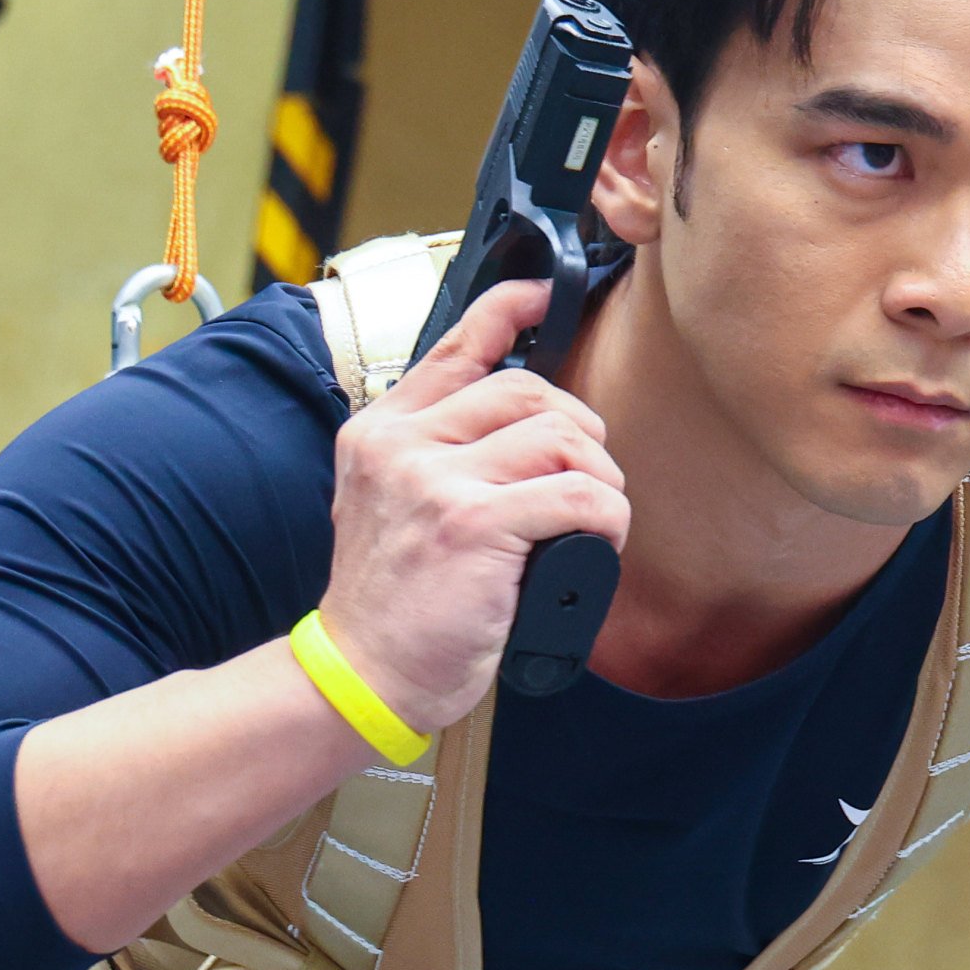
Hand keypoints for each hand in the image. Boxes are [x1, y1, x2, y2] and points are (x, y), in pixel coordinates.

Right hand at [317, 276, 631, 730]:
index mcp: (380, 432)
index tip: (542, 295)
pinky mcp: (471, 525)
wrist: (363, 674)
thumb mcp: (391, 506)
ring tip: (589, 521)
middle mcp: (400, 445)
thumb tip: (523, 421)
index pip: (455, 347)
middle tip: (585, 481)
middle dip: (579, 433)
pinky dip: (607, 519)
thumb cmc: (393, 603)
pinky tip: (597, 544)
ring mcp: (433, 481)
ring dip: (598, 479)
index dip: (509, 309)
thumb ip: (433, 455)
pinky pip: (577, 497)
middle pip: (529, 391)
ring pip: (561, 439)